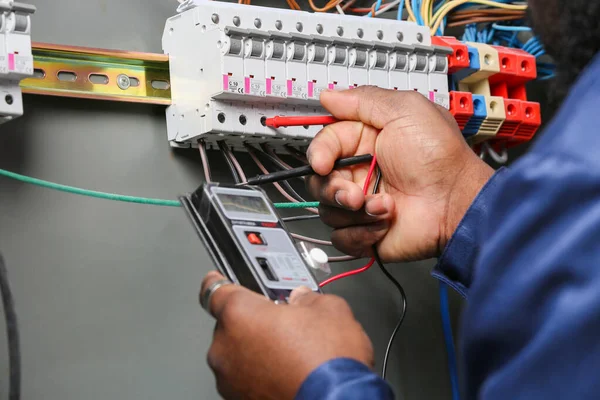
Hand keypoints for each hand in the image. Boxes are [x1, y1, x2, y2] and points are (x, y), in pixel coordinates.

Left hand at [201, 271, 373, 399]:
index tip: (220, 280)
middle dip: (254, 323)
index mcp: (239, 314)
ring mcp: (229, 378)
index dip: (221, 283)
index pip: (214, 290)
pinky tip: (287, 374)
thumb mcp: (330, 310)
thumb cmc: (327, 364)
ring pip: (238, 354)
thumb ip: (309, 297)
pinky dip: (260, 375)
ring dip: (256, 351)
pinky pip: (245, 379)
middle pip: (232, 324)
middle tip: (283, 326)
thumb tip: (305, 299)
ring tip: (290, 355)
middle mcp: (224, 346)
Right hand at [307, 87, 493, 261]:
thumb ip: (363, 100)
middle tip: (354, 194)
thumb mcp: (405, 110)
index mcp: (365, 143)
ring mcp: (362, 204)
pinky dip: (359, 233)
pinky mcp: (366, 231)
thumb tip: (329, 95)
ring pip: (328, 209)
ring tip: (382, 206)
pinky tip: (383, 223)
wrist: (457, 203)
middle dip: (334, 189)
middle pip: (319, 181)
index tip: (322, 163)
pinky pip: (340, 237)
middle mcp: (360, 173)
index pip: (323, 146)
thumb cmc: (440, 158)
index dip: (318, 154)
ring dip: (354, 211)